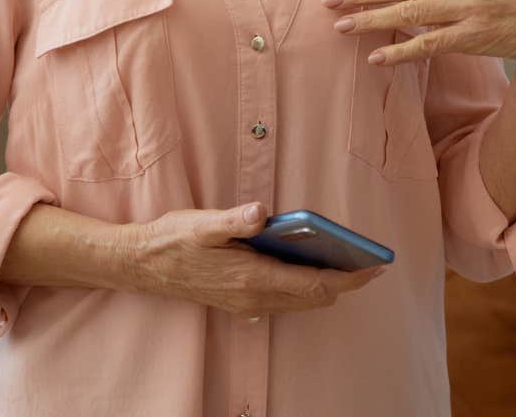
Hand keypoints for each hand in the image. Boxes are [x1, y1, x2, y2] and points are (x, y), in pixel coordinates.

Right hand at [121, 203, 383, 318]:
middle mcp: (254, 297)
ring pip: (301, 302)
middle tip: (370, 263)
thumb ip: (233, 221)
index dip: (349, 278)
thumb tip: (261, 212)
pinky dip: (305, 288)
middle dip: (345, 282)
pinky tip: (309, 266)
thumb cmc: (173, 240)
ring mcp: (247, 303)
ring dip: (326, 286)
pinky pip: (284, 301)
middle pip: (314, 298)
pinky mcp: (240, 302)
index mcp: (252, 277)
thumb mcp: (201, 224)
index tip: (375, 267)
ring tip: (348, 263)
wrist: (141, 265)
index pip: (314, 285)